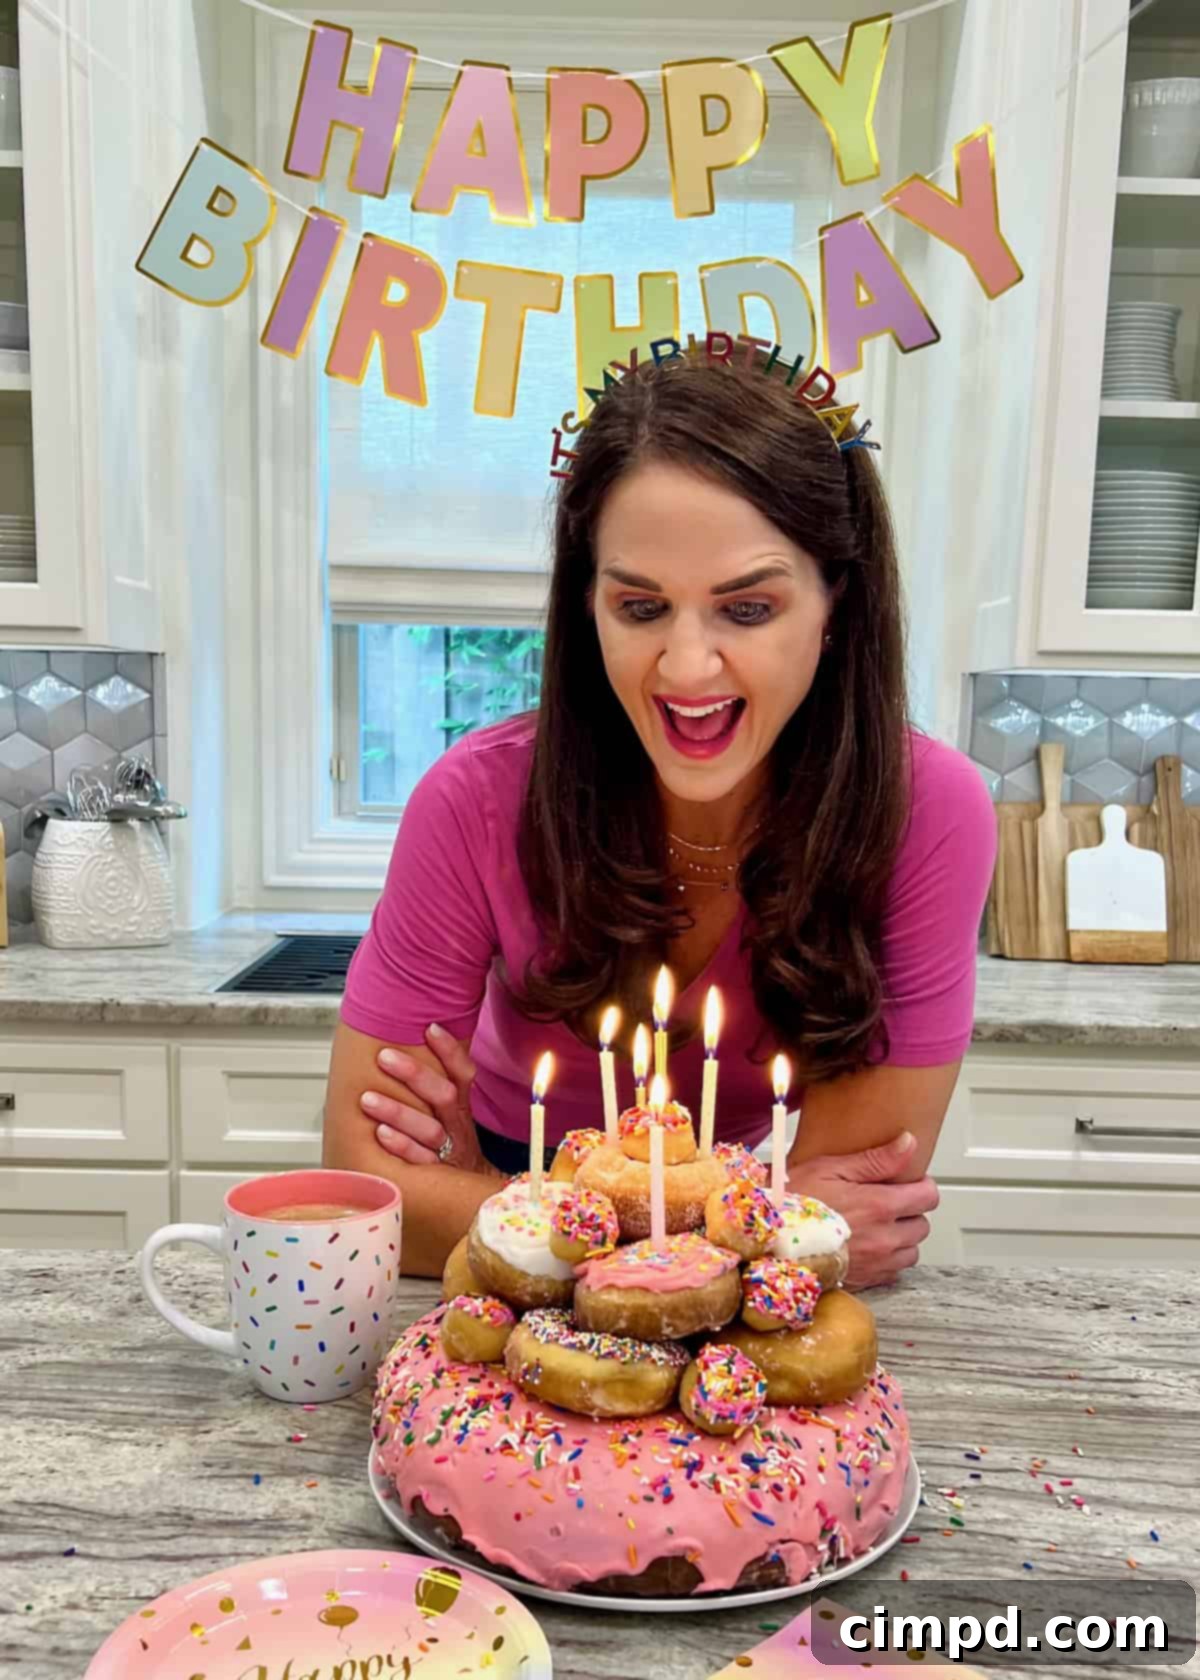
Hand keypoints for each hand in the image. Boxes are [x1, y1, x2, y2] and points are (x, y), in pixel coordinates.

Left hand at [361, 1025, 492, 1174]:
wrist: (469, 1192)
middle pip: (443, 1096)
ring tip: (368, 1099)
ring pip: (428, 1128)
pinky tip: (380, 1133)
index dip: (449, 1051)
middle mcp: (456, 1126)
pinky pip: (419, 1160)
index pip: (462, 1073)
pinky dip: (401, 1146)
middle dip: (414, 1075)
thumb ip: (438, 1086)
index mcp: (461, 1108)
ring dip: (398, 1112)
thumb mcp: (454, 1115)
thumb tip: (416, 1047)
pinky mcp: (435, 1175)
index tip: (431, 1029)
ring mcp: (447, 1151)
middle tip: (385, 1057)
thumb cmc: (454, 1146)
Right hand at [787, 1131, 936, 1289]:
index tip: (906, 1181)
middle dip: (910, 1211)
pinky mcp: (865, 1280)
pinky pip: (893, 1271)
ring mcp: (876, 1262)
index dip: (920, 1185)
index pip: (928, 1196)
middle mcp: (884, 1237)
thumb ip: (875, 1159)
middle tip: (887, 1201)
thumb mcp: (831, 1168)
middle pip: (922, 1225)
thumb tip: (909, 1143)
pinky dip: (888, 1259)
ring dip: (902, 1238)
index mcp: (880, 1205)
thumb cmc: (794, 1202)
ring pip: (911, 1251)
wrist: (770, 1241)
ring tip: (879, 1225)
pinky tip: (868, 1246)